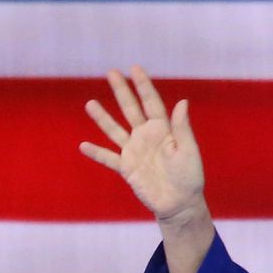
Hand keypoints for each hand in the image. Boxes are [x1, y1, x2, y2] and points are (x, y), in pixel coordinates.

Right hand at [80, 66, 207, 228]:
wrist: (179, 203)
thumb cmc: (189, 177)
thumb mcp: (188, 151)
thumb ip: (182, 129)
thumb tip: (183, 102)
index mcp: (163, 130)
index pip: (151, 103)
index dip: (143, 86)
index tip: (134, 68)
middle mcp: (146, 136)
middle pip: (130, 109)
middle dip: (121, 91)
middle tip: (111, 73)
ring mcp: (134, 151)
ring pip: (115, 130)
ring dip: (102, 118)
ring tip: (90, 103)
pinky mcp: (127, 168)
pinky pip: (109, 158)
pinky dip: (96, 153)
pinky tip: (83, 145)